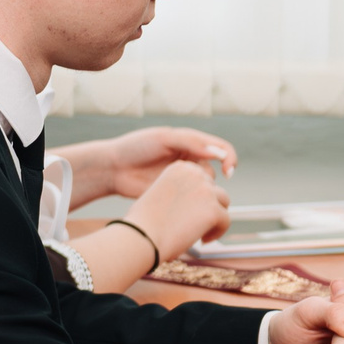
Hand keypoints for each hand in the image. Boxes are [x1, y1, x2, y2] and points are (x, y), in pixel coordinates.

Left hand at [69, 126, 238, 201]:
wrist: (113, 168)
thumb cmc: (135, 147)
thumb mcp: (162, 138)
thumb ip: (190, 142)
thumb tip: (218, 152)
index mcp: (191, 143)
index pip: (221, 149)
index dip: (229, 159)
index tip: (227, 171)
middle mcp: (190, 159)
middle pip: (215, 170)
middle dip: (210, 178)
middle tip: (197, 185)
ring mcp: (184, 178)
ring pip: (206, 187)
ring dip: (201, 192)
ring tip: (182, 193)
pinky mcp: (176, 194)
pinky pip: (194, 200)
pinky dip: (194, 203)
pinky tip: (183, 204)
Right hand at [124, 161, 232, 262]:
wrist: (140, 236)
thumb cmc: (144, 221)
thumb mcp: (160, 192)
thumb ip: (180, 190)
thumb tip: (197, 200)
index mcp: (180, 167)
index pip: (201, 178)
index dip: (197, 196)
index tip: (186, 211)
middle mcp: (194, 174)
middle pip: (214, 189)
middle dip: (207, 206)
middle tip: (193, 223)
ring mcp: (205, 191)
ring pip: (223, 202)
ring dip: (215, 216)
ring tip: (200, 231)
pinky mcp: (213, 210)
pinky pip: (226, 221)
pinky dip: (217, 232)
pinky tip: (202, 240)